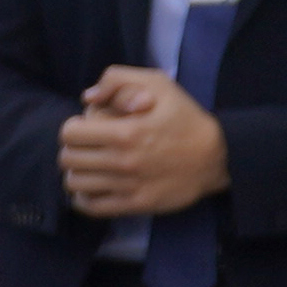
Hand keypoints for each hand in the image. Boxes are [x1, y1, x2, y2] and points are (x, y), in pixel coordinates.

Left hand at [59, 62, 229, 218]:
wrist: (218, 156)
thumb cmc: (184, 117)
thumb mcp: (158, 84)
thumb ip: (117, 80)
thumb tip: (88, 97)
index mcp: (125, 132)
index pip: (69, 133)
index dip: (74, 128)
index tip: (88, 129)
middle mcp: (123, 161)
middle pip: (68, 159)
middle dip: (75, 149)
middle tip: (90, 147)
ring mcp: (129, 185)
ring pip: (74, 183)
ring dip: (78, 172)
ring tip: (92, 166)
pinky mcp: (136, 204)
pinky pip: (90, 206)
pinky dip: (85, 197)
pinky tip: (96, 186)